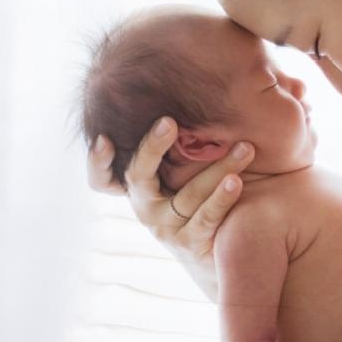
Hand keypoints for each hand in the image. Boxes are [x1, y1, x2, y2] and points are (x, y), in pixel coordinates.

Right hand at [87, 117, 254, 300]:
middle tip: (169, 122)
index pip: (104, 177)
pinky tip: (236, 181)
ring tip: (244, 149)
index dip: (97, 161)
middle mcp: (145, 206)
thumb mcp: (186, 175)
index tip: (103, 138)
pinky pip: (205, 217)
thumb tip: (192, 86)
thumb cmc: (205, 201)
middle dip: (152, 147)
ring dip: (219, 167)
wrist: (221, 256)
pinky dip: (221, 198)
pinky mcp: (190, 243)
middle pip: (139, 175)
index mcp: (140, 187)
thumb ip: (184, 145)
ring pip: (188, 194)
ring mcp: (166, 228)